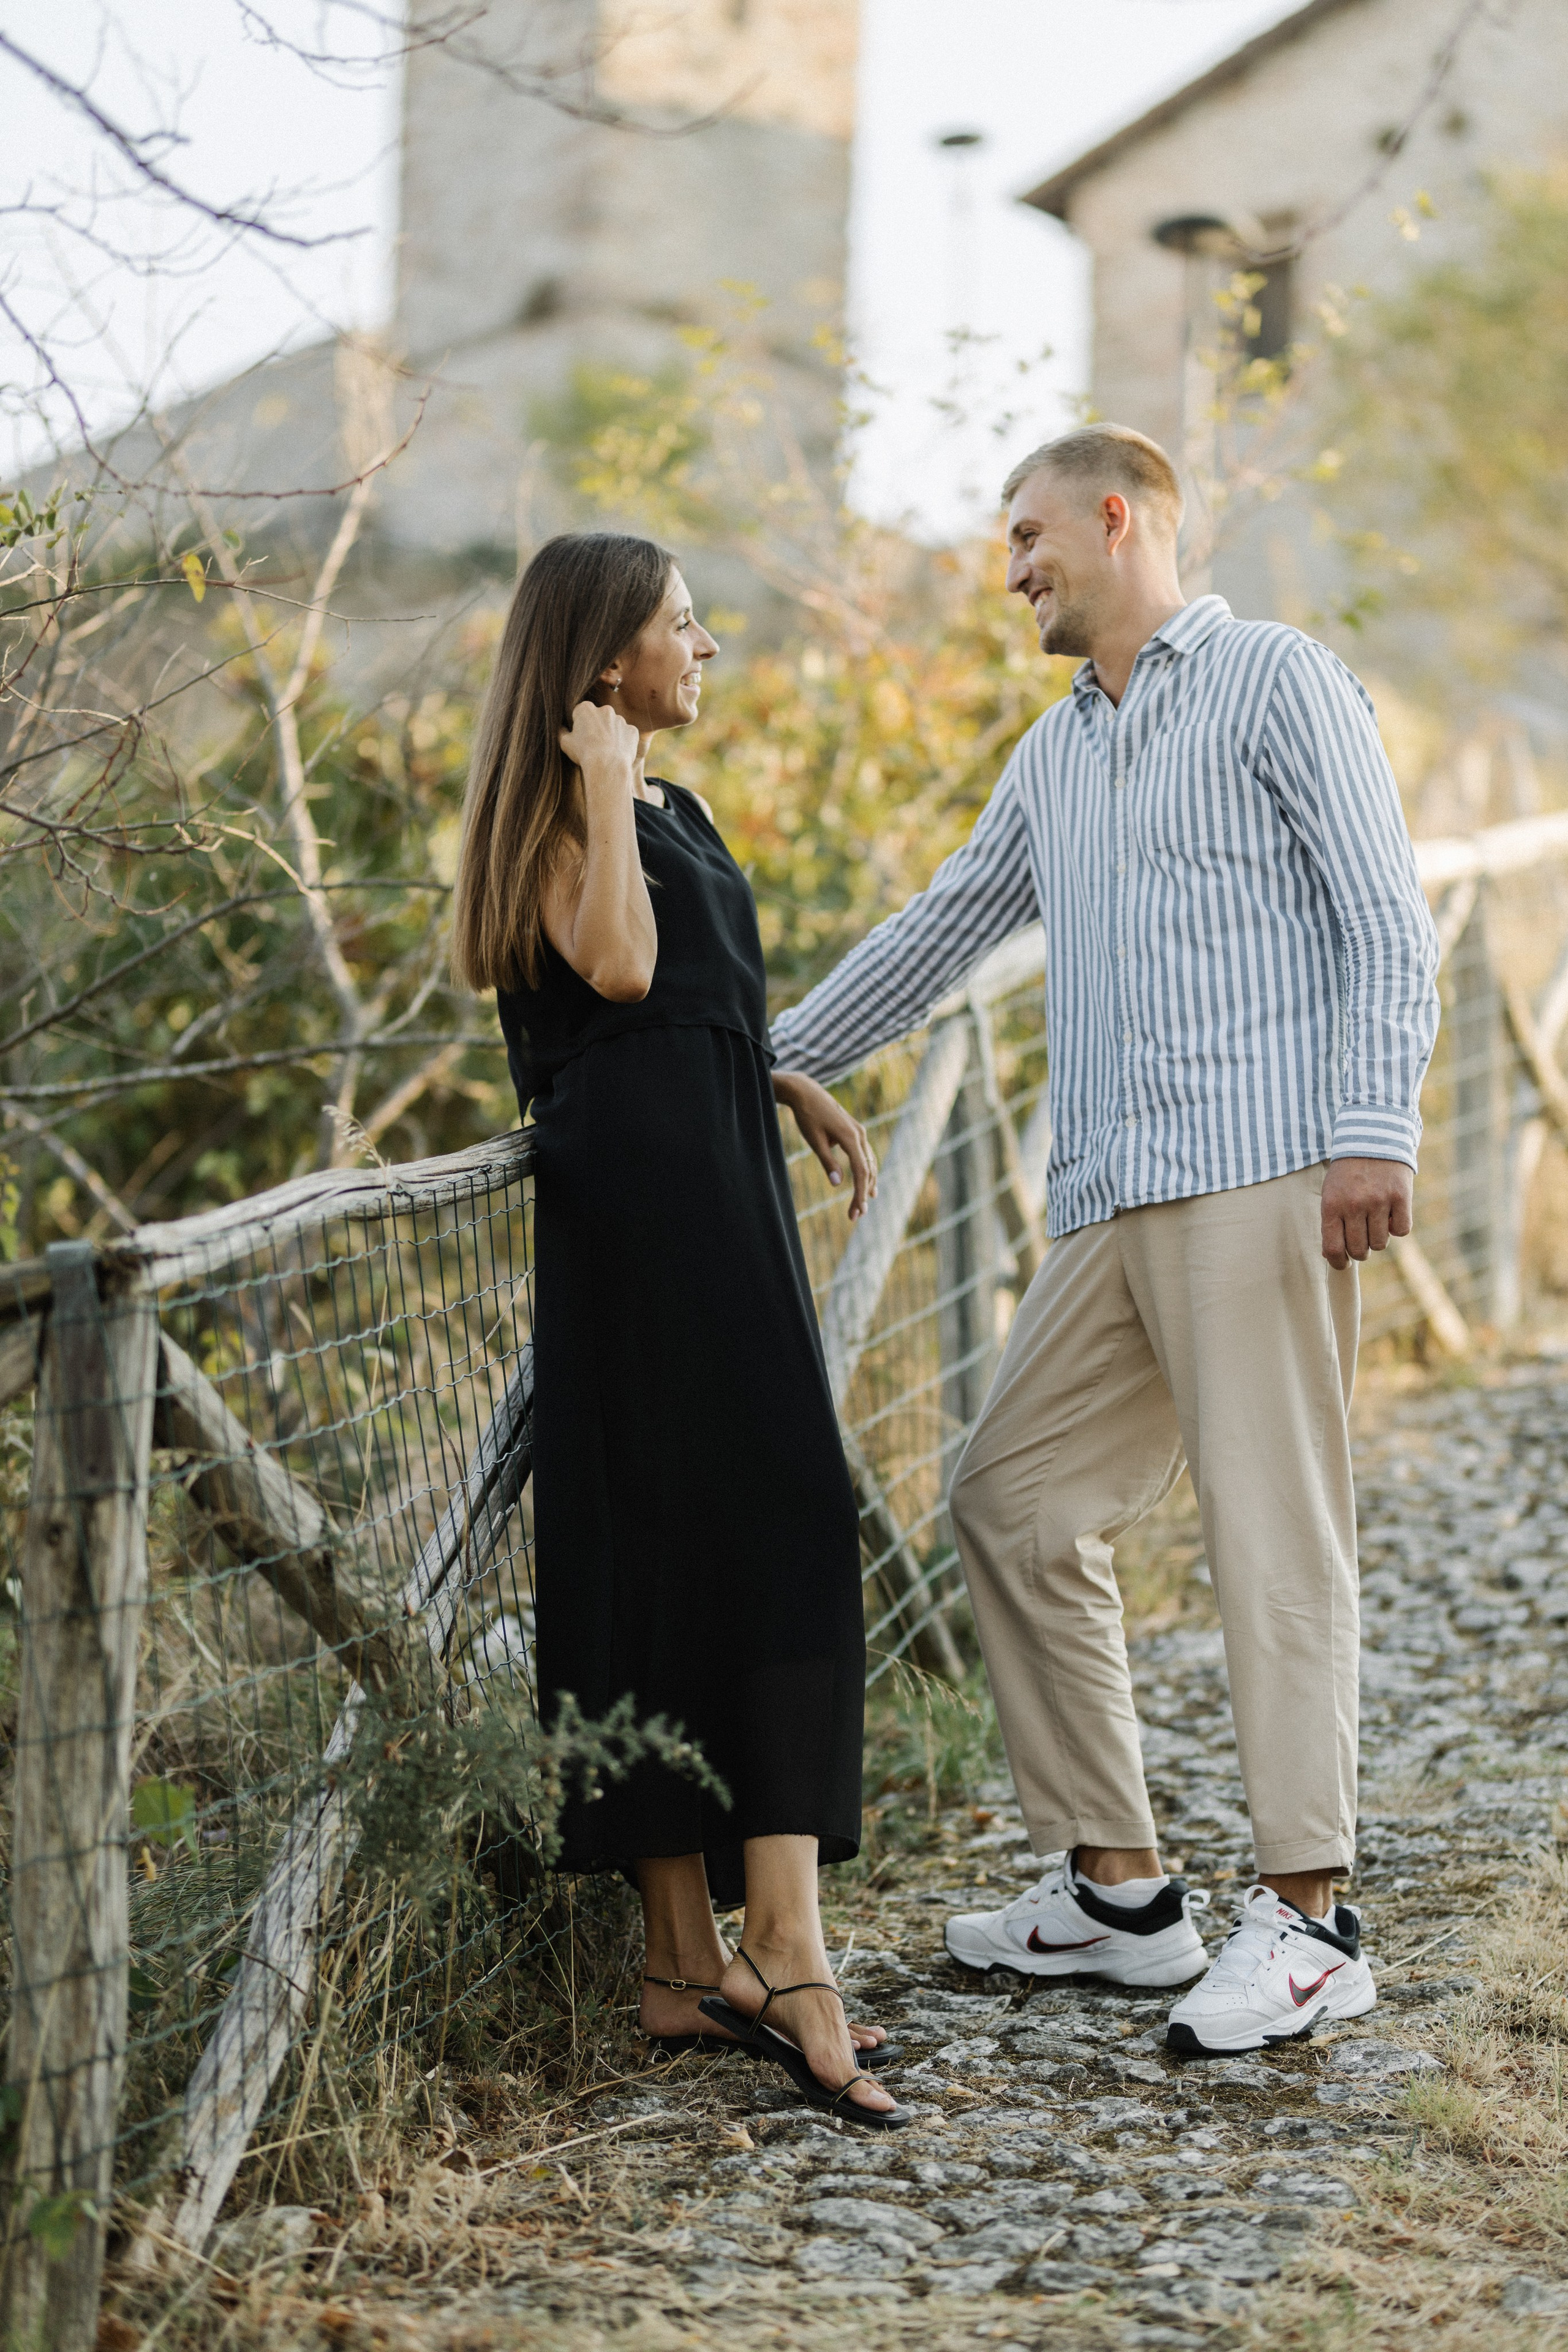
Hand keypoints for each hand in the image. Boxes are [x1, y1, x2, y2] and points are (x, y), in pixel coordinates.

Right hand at [559, 700, 637, 775]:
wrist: (607, 766)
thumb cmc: (584, 753)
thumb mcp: (564, 743)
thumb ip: (561, 732)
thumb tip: (561, 729)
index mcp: (586, 708)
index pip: (580, 713)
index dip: (579, 726)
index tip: (580, 737)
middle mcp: (605, 709)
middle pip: (599, 717)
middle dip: (596, 728)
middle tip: (593, 745)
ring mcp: (621, 719)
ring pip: (614, 726)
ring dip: (610, 735)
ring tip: (606, 751)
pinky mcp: (632, 731)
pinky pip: (626, 735)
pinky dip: (623, 742)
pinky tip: (617, 753)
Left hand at [774, 1073, 877, 1219]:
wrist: (807, 1092)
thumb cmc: (808, 1116)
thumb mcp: (815, 1141)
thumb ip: (827, 1162)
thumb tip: (838, 1184)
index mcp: (850, 1137)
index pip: (861, 1171)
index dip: (859, 1193)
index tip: (856, 1211)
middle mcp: (859, 1134)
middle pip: (868, 1169)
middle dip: (863, 1193)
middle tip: (857, 1215)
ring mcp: (859, 1131)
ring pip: (870, 1162)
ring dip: (868, 1183)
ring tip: (865, 1202)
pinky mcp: (855, 1130)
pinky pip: (866, 1154)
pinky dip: (867, 1170)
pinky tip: (866, 1182)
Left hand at [1321, 1156, 1412, 1269]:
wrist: (1373, 1137)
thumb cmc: (1348, 1172)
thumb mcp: (1331, 1192)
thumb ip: (1331, 1222)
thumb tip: (1332, 1255)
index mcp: (1332, 1205)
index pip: (1333, 1249)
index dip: (1338, 1262)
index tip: (1343, 1263)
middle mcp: (1354, 1205)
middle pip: (1359, 1250)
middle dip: (1360, 1251)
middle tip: (1361, 1241)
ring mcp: (1378, 1201)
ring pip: (1380, 1243)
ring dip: (1378, 1238)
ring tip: (1376, 1222)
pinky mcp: (1400, 1197)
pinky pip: (1402, 1231)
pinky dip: (1397, 1227)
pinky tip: (1392, 1215)